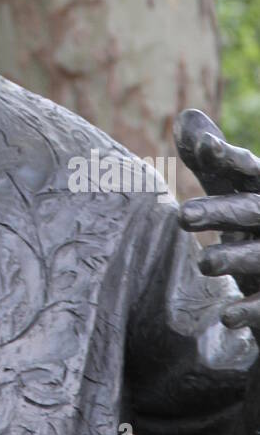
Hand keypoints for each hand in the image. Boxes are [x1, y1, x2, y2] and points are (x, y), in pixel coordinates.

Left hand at [175, 108, 259, 331]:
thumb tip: (186, 118)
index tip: (204, 147)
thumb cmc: (250, 223)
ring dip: (236, 259)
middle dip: (222, 212)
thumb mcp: (232, 189)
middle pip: (253, 211)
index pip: (249, 169)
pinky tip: (227, 316)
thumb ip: (211, 159)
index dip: (229, 158)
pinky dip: (254, 310)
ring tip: (204, 263)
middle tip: (182, 215)